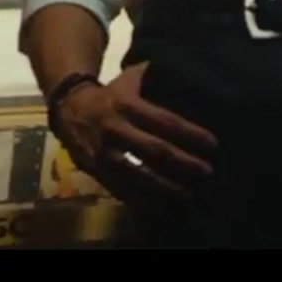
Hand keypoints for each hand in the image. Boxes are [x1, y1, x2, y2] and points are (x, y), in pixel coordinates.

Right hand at [50, 63, 216, 203]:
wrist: (68, 109)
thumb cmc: (110, 94)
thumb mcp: (130, 79)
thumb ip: (155, 76)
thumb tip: (190, 71)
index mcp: (128, 105)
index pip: (165, 121)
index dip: (190, 133)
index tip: (212, 144)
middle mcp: (117, 130)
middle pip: (155, 151)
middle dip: (184, 163)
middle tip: (207, 172)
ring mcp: (105, 155)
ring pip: (139, 176)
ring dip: (166, 188)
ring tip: (190, 196)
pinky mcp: (98, 173)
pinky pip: (122, 191)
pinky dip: (144, 203)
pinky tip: (164, 210)